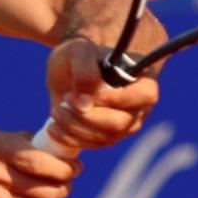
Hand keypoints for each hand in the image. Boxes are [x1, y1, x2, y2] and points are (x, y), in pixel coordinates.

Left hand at [42, 36, 159, 152]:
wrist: (70, 70)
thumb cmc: (80, 56)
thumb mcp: (78, 51)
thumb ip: (84, 70)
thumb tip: (84, 105)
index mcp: (144, 78)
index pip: (145, 95)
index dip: (118, 99)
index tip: (91, 96)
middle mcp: (140, 105)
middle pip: (120, 122)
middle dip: (87, 116)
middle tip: (64, 101)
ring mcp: (126, 124)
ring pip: (105, 138)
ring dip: (75, 127)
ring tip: (56, 111)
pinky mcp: (108, 137)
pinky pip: (93, 145)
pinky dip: (70, 138)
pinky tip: (53, 127)